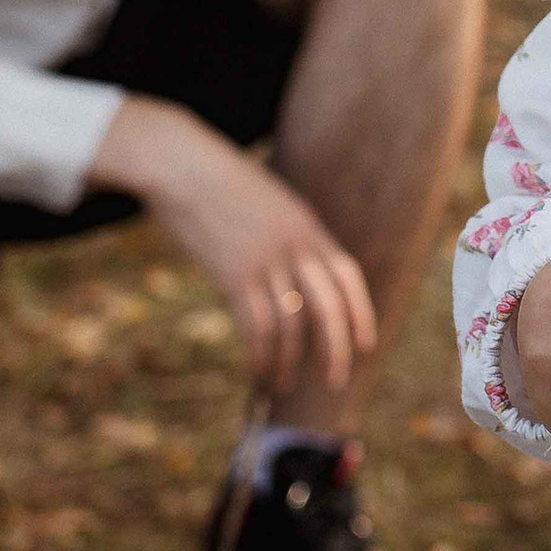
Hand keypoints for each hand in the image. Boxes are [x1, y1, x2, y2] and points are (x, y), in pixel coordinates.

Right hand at [89, 97, 376, 392]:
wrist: (184, 167)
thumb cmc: (224, 189)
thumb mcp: (272, 208)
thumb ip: (291, 240)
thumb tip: (301, 277)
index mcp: (308, 228)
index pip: (347, 276)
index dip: (361, 312)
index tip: (366, 345)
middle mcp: (295, 246)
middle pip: (328, 307)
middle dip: (335, 348)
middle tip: (335, 380)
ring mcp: (265, 260)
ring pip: (290, 323)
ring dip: (289, 360)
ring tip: (281, 383)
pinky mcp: (233, 273)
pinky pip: (256, 325)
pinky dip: (261, 354)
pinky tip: (258, 369)